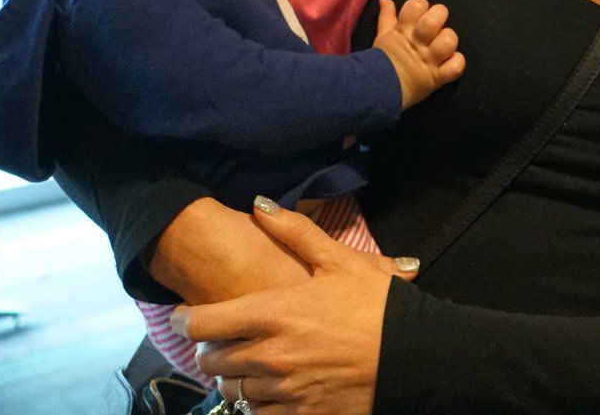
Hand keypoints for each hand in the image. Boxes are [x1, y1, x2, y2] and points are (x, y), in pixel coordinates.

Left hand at [173, 197, 420, 414]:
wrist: (414, 357)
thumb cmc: (377, 306)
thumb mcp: (340, 261)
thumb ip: (295, 232)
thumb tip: (259, 204)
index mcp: (272, 313)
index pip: (202, 323)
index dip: (185, 319)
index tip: (186, 315)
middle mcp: (268, 355)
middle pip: (210, 360)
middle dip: (212, 348)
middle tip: (226, 339)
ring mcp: (281, 391)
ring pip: (230, 390)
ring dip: (234, 377)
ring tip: (250, 365)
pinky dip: (257, 403)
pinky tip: (273, 389)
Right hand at [372, 0, 463, 108]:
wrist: (377, 92)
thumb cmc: (381, 62)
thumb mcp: (382, 36)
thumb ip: (387, 17)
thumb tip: (385, 0)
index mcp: (404, 31)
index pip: (416, 5)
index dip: (421, 5)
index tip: (420, 13)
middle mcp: (418, 43)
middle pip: (435, 20)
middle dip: (439, 16)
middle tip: (435, 26)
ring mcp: (429, 61)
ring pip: (449, 42)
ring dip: (448, 41)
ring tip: (442, 45)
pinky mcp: (437, 78)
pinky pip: (456, 67)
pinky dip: (456, 63)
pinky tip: (450, 62)